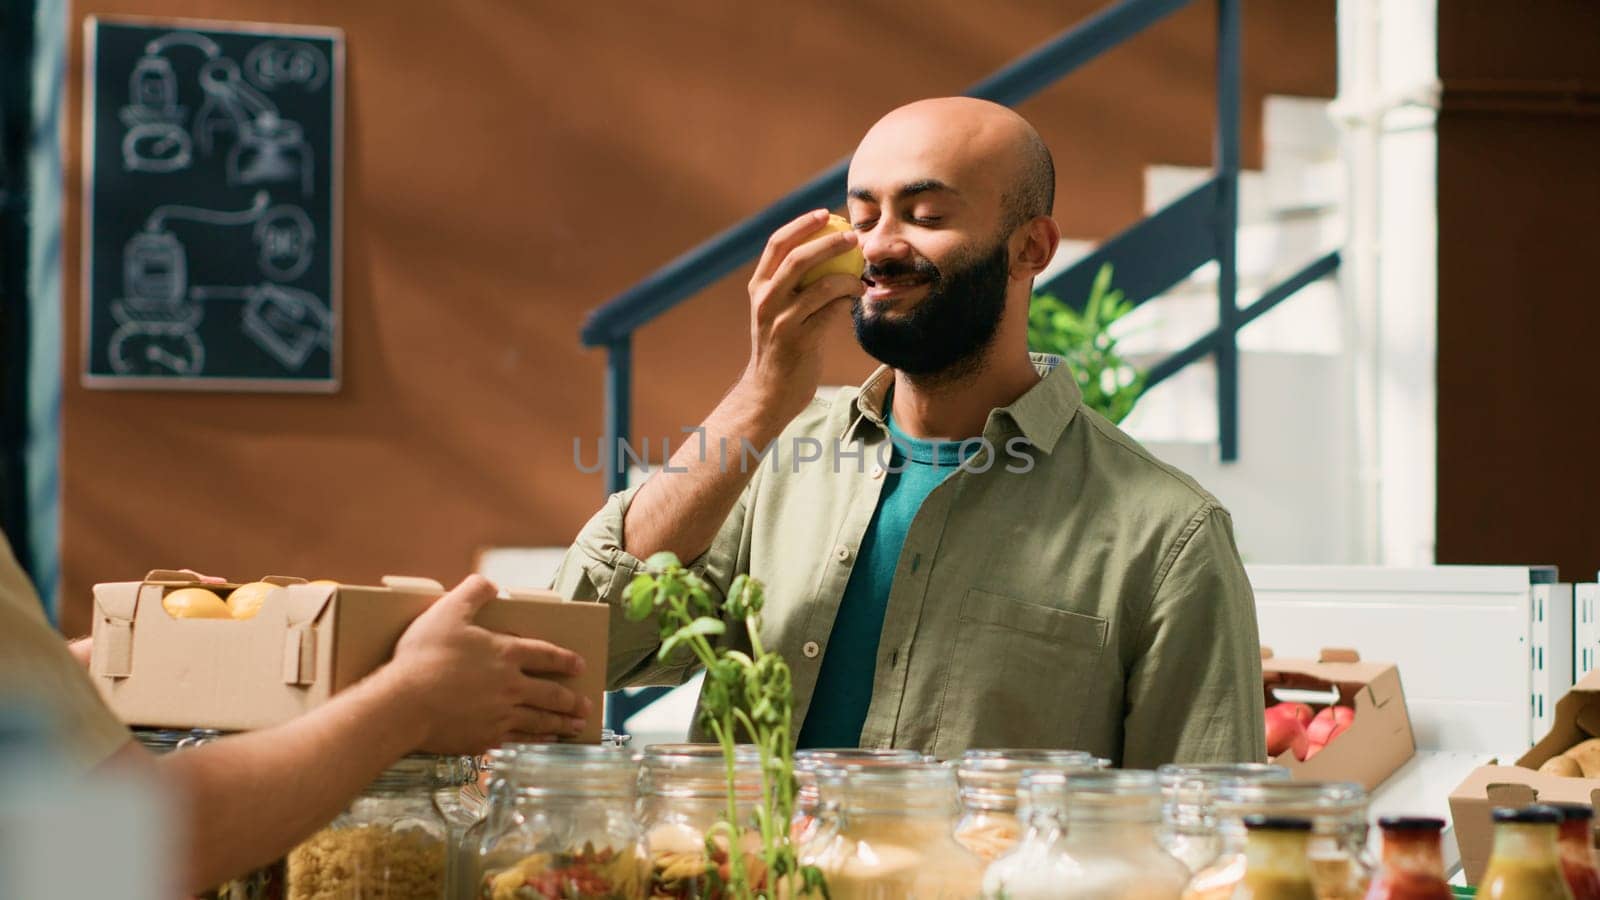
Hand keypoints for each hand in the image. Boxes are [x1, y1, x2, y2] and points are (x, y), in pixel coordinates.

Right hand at [384, 575, 589, 752]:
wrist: (403, 704)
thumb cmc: (423, 657)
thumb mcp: (447, 611)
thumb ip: (472, 592)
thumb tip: (491, 584)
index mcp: (505, 654)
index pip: (545, 654)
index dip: (565, 659)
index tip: (581, 665)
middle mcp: (510, 686)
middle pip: (551, 693)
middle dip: (572, 700)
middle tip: (586, 705)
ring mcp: (500, 715)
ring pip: (540, 720)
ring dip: (561, 723)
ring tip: (576, 726)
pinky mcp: (485, 738)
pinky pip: (519, 741)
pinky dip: (536, 741)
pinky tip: (543, 742)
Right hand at [737, 209, 862, 422]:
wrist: (770, 391)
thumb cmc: (782, 346)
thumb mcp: (778, 311)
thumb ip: (793, 285)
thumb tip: (827, 252)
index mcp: (758, 287)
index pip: (776, 244)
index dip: (801, 224)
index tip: (825, 214)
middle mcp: (765, 300)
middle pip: (797, 257)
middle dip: (829, 241)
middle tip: (853, 237)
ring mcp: (780, 320)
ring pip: (820, 285)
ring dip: (847, 274)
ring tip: (862, 272)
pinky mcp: (799, 340)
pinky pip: (831, 311)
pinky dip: (847, 299)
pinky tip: (858, 296)